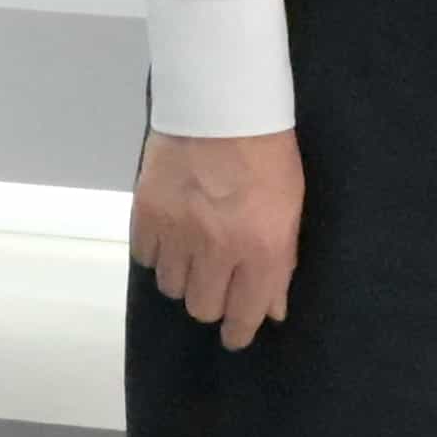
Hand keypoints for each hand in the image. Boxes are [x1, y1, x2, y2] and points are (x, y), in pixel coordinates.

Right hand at [130, 128, 303, 351]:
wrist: (220, 103)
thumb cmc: (268, 153)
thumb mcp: (291, 209)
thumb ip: (281, 263)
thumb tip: (271, 309)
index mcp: (260, 250)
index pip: (244, 316)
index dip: (238, 331)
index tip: (234, 333)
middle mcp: (216, 250)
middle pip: (201, 307)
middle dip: (211, 301)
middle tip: (216, 282)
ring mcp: (177, 232)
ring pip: (170, 286)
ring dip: (183, 276)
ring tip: (192, 253)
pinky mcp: (146, 213)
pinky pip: (145, 257)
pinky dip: (157, 253)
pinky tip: (170, 235)